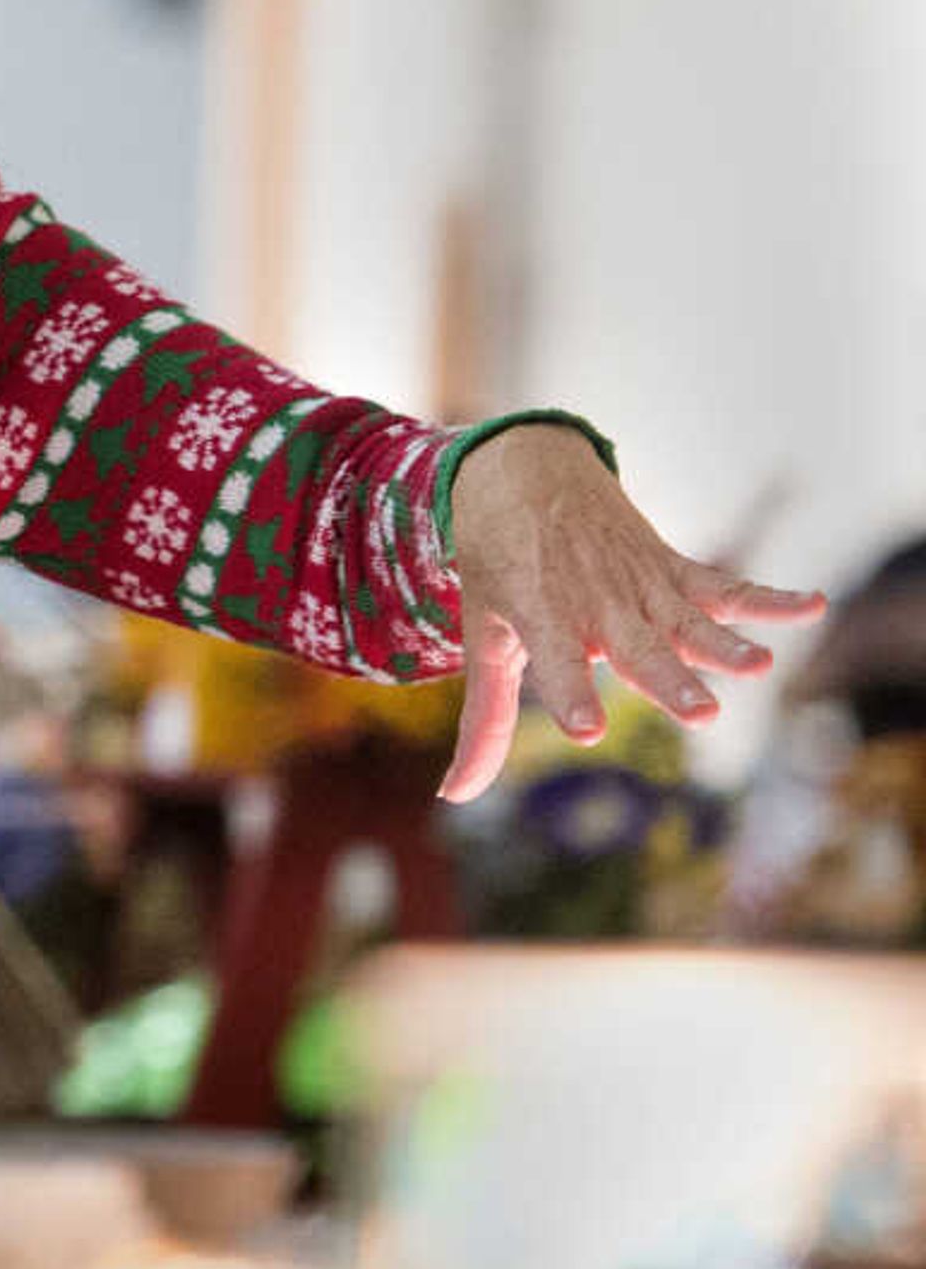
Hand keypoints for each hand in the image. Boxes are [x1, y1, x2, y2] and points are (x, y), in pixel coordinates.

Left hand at [439, 425, 823, 802]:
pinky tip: (813, 605)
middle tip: (701, 714)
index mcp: (540, 618)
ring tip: (759, 665)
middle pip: (637, 650)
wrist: (525, 473)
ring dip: (723, 644)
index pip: (555, 665)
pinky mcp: (673, 571)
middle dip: (668, 681)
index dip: (570, 695)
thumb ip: (485, 720)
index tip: (585, 730)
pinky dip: (768, 597)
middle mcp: (595, 604)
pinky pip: (725, 587)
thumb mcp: (482, 638)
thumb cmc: (499, 567)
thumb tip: (455, 796)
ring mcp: (640, 586)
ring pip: (686, 621)